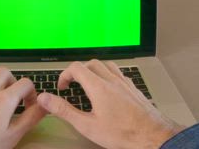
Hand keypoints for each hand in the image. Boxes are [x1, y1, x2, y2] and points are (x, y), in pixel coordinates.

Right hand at [37, 60, 182, 148]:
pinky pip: (118, 72)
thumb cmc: (122, 133)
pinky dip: (108, 74)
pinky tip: (108, 87)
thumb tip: (45, 98)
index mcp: (98, 86)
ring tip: (88, 83)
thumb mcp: (87, 125)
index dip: (65, 75)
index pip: (76, 67)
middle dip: (78, 71)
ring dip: (93, 70)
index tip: (62, 88)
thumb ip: (64, 110)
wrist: (152, 135)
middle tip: (72, 84)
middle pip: (91, 63)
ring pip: (106, 65)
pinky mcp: (133, 87)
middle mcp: (112, 79)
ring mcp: (124, 82)